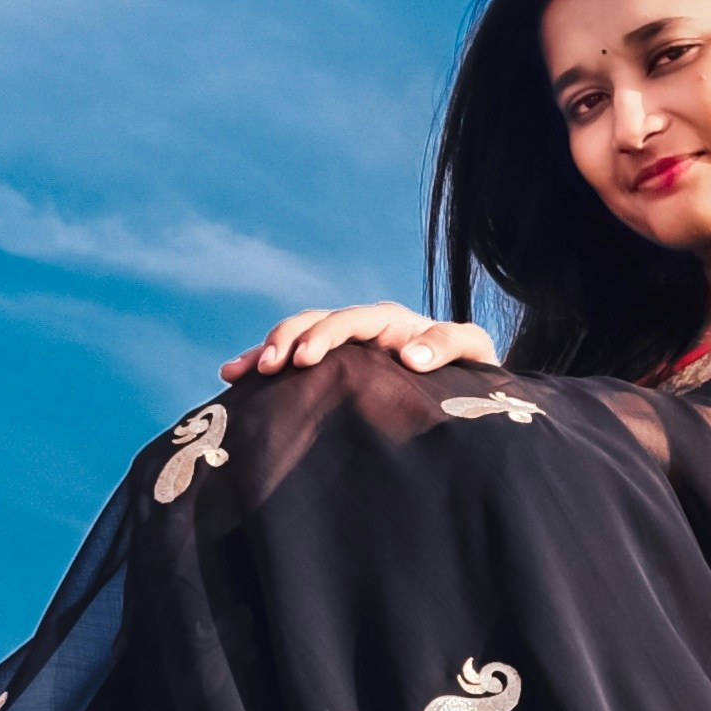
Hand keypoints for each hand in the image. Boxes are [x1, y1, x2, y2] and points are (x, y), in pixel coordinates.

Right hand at [225, 301, 503, 379]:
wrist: (467, 390)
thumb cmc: (471, 369)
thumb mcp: (472, 350)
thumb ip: (448, 344)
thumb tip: (408, 356)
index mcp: (391, 322)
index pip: (351, 321)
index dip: (325, 335)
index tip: (305, 360)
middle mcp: (362, 330)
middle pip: (315, 322)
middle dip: (287, 339)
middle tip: (270, 367)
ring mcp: (345, 348)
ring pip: (297, 337)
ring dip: (267, 350)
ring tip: (239, 371)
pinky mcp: (334, 369)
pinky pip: (294, 360)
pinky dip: (265, 364)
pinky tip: (237, 377)